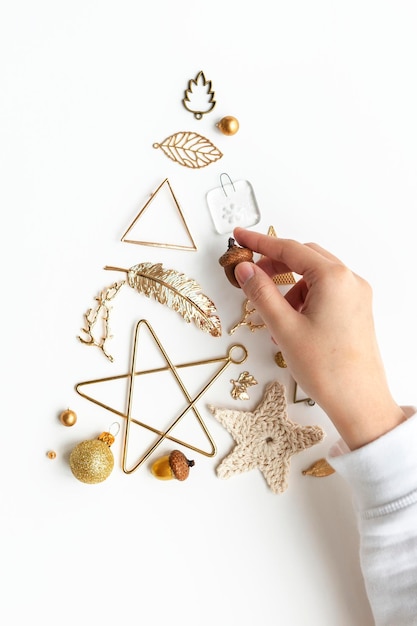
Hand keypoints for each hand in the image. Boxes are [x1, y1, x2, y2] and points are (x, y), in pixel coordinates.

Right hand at [233, 227, 405, 448]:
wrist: (359, 402)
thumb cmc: (326, 368)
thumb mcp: (284, 327)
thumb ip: (261, 293)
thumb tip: (245, 269)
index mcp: (333, 278)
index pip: (290, 249)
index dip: (260, 242)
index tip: (240, 237)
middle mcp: (349, 281)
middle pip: (305, 259)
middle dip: (276, 265)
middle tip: (251, 277)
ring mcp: (356, 296)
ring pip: (315, 277)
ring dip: (290, 287)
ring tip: (275, 317)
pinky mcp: (357, 312)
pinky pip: (326, 293)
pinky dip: (304, 300)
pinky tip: (291, 325)